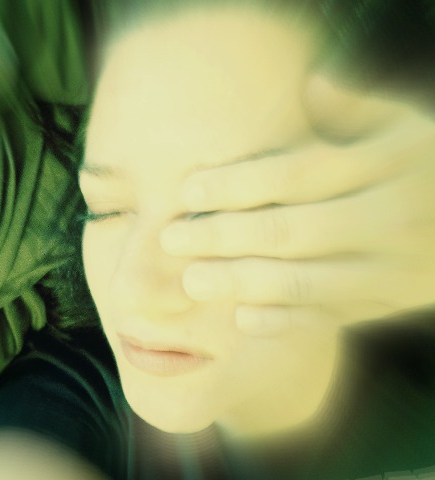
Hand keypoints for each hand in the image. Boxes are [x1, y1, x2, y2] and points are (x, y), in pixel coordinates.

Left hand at [160, 74, 434, 334]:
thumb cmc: (423, 168)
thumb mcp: (403, 129)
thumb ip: (356, 110)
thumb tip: (309, 82)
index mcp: (386, 165)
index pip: (297, 175)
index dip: (238, 183)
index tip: (187, 191)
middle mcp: (386, 219)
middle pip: (290, 231)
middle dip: (224, 237)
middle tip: (171, 239)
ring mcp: (389, 269)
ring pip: (304, 281)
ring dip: (242, 283)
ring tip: (192, 281)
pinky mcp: (385, 303)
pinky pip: (331, 317)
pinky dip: (287, 321)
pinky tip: (242, 318)